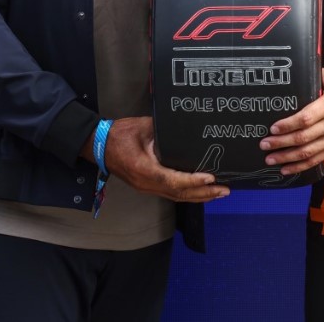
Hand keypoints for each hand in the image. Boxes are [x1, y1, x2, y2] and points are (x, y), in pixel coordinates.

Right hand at [101, 116, 229, 202]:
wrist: (99, 145)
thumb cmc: (119, 134)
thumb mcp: (144, 127)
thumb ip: (165, 131)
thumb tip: (187, 130)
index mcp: (143, 169)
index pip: (172, 179)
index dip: (192, 180)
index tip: (210, 178)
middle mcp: (146, 183)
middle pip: (178, 193)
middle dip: (203, 193)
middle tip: (224, 189)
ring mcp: (146, 187)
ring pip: (176, 197)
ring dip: (199, 196)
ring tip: (218, 193)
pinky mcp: (148, 186)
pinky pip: (171, 194)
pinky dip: (188, 194)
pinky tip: (201, 192)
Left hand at [258, 68, 323, 174]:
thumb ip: (314, 78)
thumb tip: (294, 79)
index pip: (305, 118)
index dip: (287, 125)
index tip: (272, 128)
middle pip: (304, 138)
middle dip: (281, 143)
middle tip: (264, 145)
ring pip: (309, 152)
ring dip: (288, 158)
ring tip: (271, 160)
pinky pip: (318, 159)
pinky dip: (302, 166)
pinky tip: (288, 169)